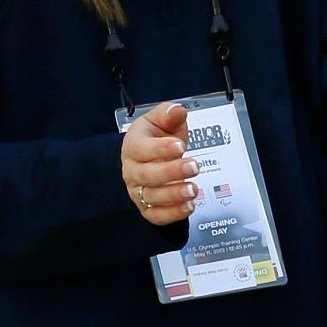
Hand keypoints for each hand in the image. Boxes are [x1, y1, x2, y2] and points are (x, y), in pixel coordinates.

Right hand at [120, 101, 197, 225]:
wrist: (152, 154)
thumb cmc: (157, 136)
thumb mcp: (162, 119)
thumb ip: (169, 113)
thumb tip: (177, 110)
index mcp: (133, 145)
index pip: (140, 149)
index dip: (159, 148)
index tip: (180, 146)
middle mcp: (132, 170)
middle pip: (146, 175)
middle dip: (171, 172)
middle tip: (194, 166)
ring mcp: (138, 190)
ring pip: (151, 197)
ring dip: (174, 195)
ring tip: (193, 190)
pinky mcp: (147, 207)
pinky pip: (155, 215)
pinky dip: (172, 214)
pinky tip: (189, 206)